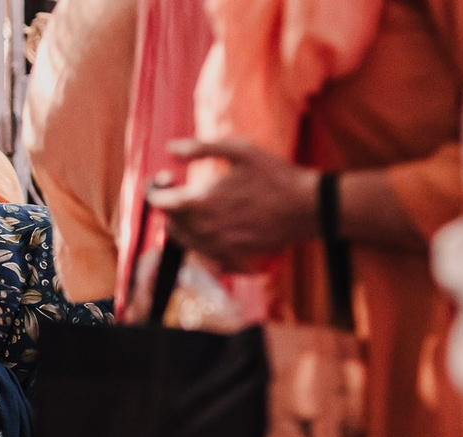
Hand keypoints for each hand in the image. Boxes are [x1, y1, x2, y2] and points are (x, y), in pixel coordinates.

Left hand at [147, 138, 316, 269]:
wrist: (306, 207)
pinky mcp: (231, 261)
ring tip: (205, 209)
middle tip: (185, 193)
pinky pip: (206, 257)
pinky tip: (221, 228)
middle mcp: (204, 230)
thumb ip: (200, 148)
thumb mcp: (239, 150)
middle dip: (172, 209)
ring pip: (186, 243)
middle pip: (170, 225)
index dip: (156, 190)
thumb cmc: (274, 175)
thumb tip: (170, 149)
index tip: (163, 182)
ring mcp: (217, 249)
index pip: (159, 203)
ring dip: (187, 226)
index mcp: (200, 202)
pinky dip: (206, 243)